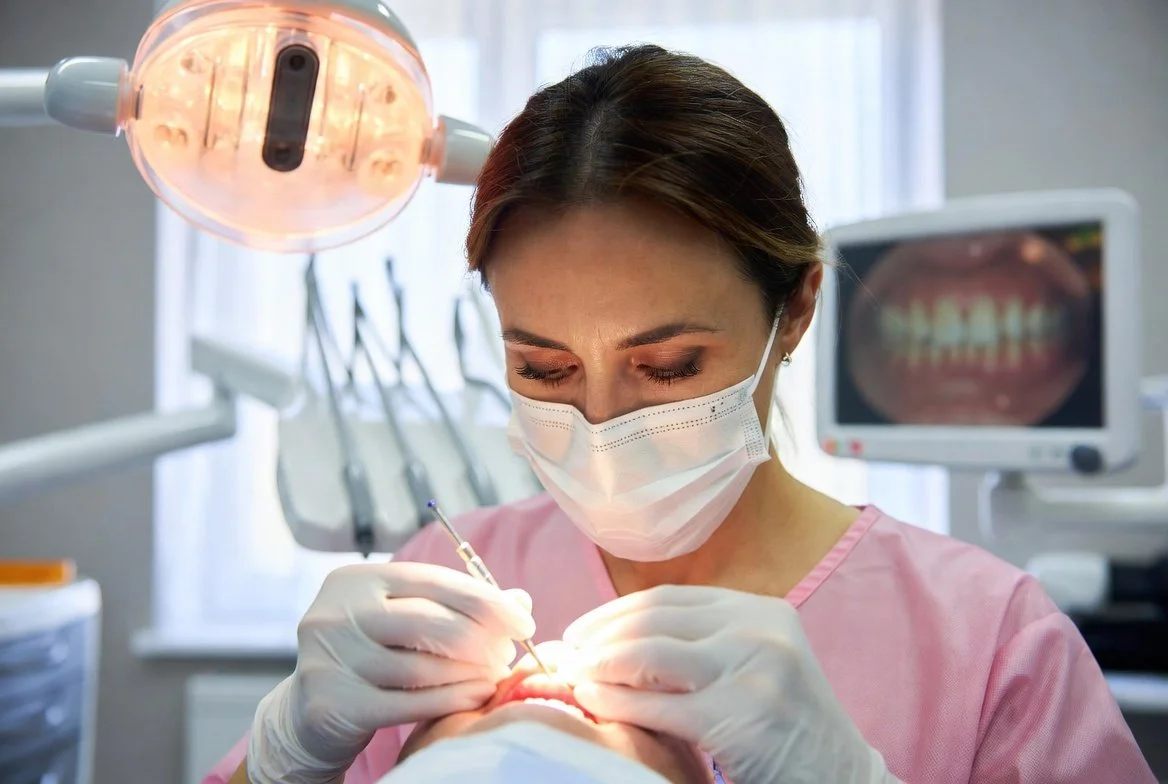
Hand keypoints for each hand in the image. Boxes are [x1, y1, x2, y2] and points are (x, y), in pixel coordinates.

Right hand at [247, 561, 535, 783]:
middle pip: (428, 621)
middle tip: (507, 654)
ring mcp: (329, 659)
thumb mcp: (406, 621)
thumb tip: (520, 600)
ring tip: (494, 675)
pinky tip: (477, 696)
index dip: (485, 600)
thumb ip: (457, 606)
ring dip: (469, 673)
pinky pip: (408, 703)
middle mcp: (335, 613)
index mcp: (356, 579)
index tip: (523, 620)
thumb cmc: (372, 657)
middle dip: (480, 639)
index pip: (433, 581)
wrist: (311, 714)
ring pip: (420, 666)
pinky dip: (451, 699)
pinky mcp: (333, 705)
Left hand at [562, 585, 897, 783]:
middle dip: (600, 638)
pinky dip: (616, 702)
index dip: (615, 612)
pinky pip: (658, 705)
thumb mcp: (754, 664)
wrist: (839, 777)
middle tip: (569, 654)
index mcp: (761, 610)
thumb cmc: (785, 725)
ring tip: (574, 677)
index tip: (582, 629)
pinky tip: (593, 702)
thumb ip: (702, 644)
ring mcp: (752, 672)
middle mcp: (759, 630)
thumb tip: (614, 636)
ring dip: (600, 665)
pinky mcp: (739, 717)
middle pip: (654, 621)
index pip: (668, 598)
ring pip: (649, 655)